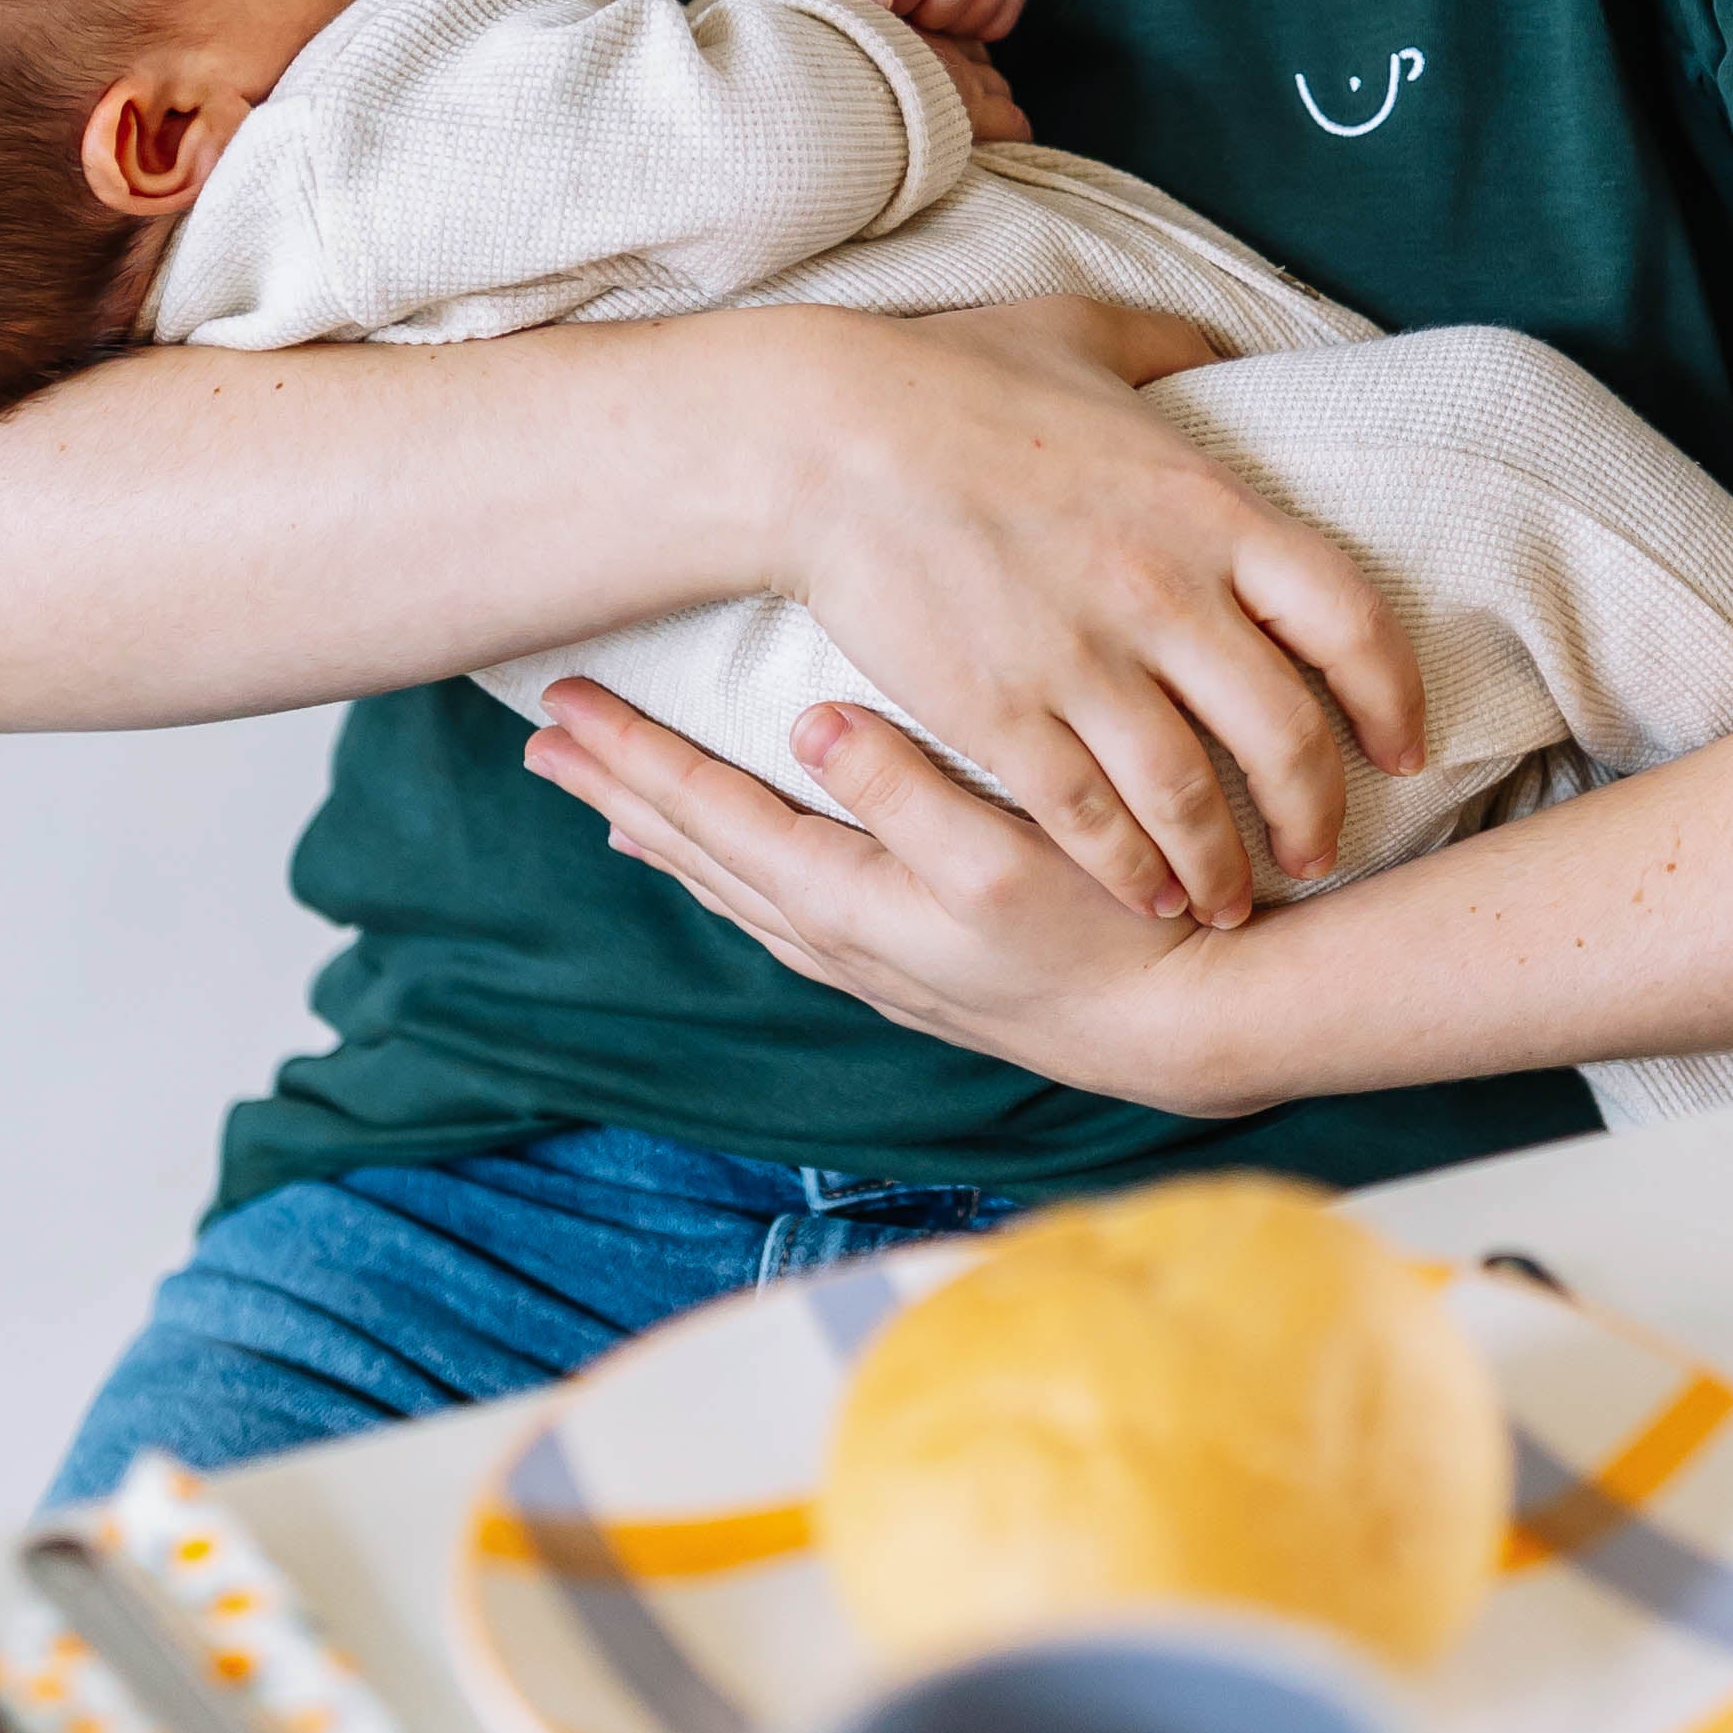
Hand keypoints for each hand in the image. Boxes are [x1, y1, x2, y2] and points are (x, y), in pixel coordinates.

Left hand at [522, 684, 1242, 1102]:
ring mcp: (872, 961)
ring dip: (668, 835)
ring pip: (735, 885)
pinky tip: (734, 867)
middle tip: (544, 739)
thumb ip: (908, 792)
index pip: (711, 813)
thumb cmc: (1114, 931)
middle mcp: (840, 937)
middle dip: (621, 789)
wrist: (1188, 1028)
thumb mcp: (1010, 859)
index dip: (634, 754)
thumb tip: (810, 724)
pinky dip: (734, 874)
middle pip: (702, 851)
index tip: (561, 705)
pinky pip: (780, 909)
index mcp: (849, 900)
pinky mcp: (910, 968)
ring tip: (611, 798)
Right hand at [749, 292, 1421, 927]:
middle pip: (1286, 736)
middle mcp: (1166, 593)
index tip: (1401, 746)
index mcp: (1208, 504)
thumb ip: (1172, 340)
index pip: (1350, 621)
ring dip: (1225, 867)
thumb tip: (1227, 345)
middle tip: (1319, 853)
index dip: (1393, 698)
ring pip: (1193, 800)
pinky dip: (1133, 874)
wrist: (819, 436)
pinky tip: (1145, 899)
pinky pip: (1094, 822)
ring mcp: (1086, 662)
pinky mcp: (1004, 716)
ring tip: (1230, 901)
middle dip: (1318, 814)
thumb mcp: (1082, 330)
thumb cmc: (946, 377)